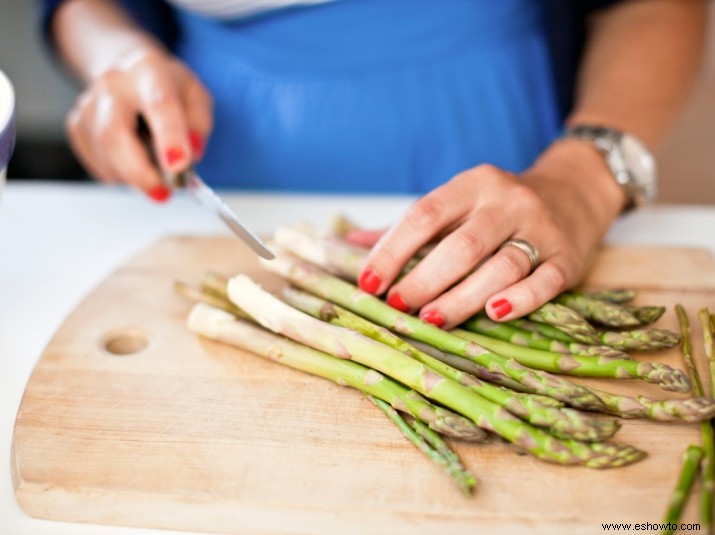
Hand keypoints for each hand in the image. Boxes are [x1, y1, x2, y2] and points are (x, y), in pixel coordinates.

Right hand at [65, 47, 212, 200]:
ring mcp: (89, 103)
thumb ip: (199, 125)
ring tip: (154, 179)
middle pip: (114, 133)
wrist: (129, 71)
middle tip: (162, 193)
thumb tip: (190, 155)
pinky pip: (96, 162)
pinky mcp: (77, 124)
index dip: (169, 138)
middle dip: (139, 172)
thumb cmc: (168, 87)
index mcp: (150, 72)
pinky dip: (118, 175)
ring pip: (103, 152)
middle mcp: (113, 84)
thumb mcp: (197, 97)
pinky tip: (134, 167)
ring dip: (132, 177)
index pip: (160, 104)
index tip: (178, 166)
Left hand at [356, 140, 625, 327]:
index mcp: (472, 184)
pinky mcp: (567, 257)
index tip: (368, 283)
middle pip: (462, 245)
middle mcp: (507, 201)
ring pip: (501, 266)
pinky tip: (494, 313)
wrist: (574, 192)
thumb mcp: (455, 205)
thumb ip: (406, 228)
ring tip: (431, 319)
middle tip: (398, 306)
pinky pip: (544, 281)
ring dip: (462, 297)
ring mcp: (541, 228)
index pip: (424, 214)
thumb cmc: (496, 209)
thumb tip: (346, 246)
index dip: (392, 250)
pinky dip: (520, 299)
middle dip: (424, 279)